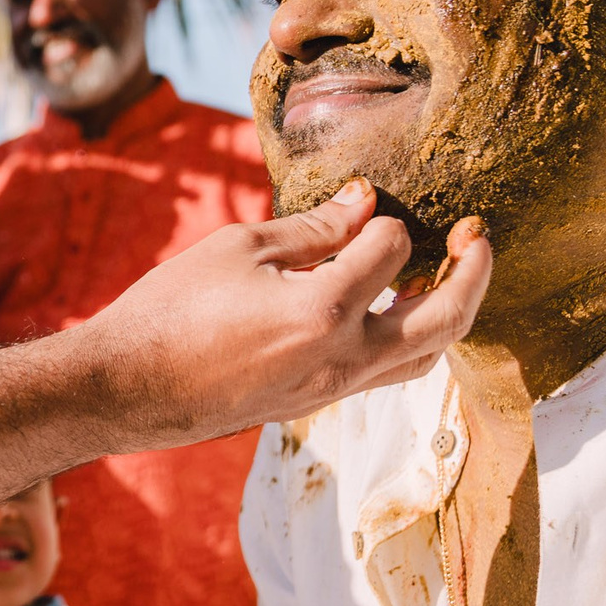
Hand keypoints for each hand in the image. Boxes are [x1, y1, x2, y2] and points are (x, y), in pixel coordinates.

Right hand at [78, 179, 489, 448]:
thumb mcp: (240, 248)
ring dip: (448, 313)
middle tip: (478, 234)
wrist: (127, 386)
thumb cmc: (170, 310)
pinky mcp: (315, 405)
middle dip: (474, 271)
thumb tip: (365, 200)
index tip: (361, 203)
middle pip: (445, 318)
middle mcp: (341, 360)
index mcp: (322, 310)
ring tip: (447, 274)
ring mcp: (331, 390)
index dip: (379, 217)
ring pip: (423, 358)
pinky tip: (393, 311)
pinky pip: (385, 375)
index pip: (391, 247)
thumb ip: (313, 226)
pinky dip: (406, 340)